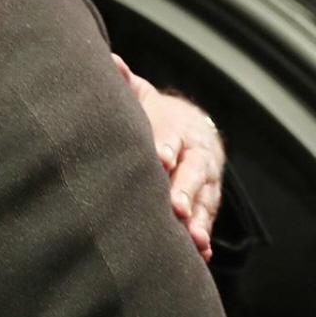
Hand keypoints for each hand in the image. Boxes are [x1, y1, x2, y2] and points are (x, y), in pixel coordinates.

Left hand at [112, 55, 224, 260]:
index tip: (159, 158)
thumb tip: (108, 61)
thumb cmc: (151, 114)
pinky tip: (199, 255)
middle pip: (193, 173)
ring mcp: (205, 181)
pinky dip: (204, 237)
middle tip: (176, 207)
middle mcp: (195, 154)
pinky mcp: (207, 202)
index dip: (164, 146)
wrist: (189, 126)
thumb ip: (125, 83)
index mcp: (176, 126)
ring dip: (199, 221)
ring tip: (193, 238)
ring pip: (205, 201)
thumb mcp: (140, 95)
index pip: (170, 135)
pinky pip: (208, 221)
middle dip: (185, 190)